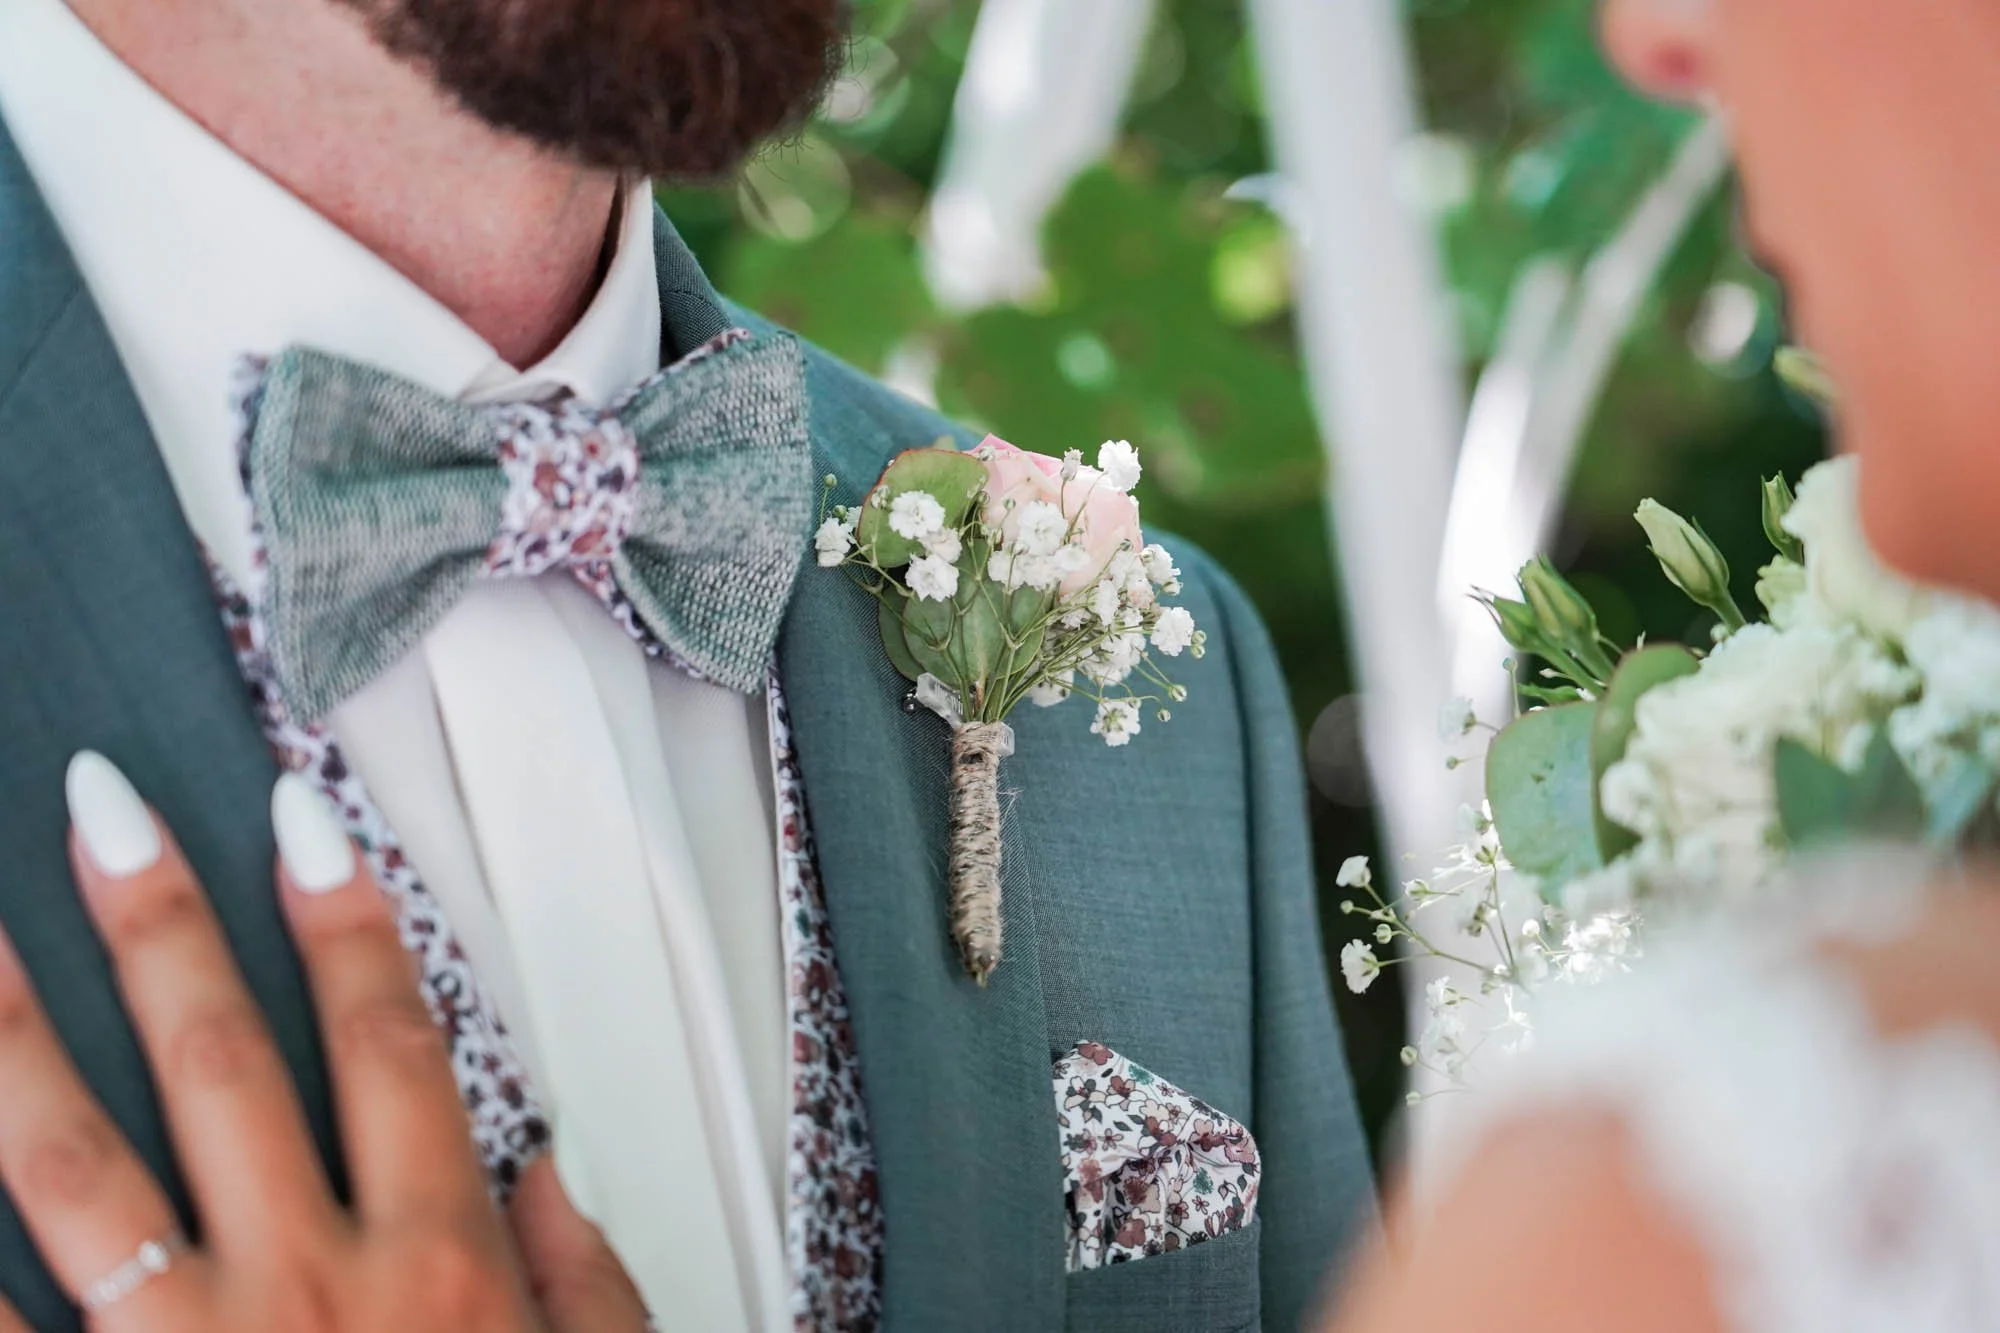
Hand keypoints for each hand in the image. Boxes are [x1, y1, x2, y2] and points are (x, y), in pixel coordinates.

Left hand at [0, 753, 648, 1330]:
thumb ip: (586, 1282)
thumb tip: (555, 1177)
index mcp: (438, 1266)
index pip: (388, 1049)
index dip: (346, 928)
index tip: (299, 826)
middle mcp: (307, 1286)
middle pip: (220, 1065)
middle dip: (159, 924)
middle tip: (101, 808)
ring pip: (78, 1168)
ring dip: (12, 1038)